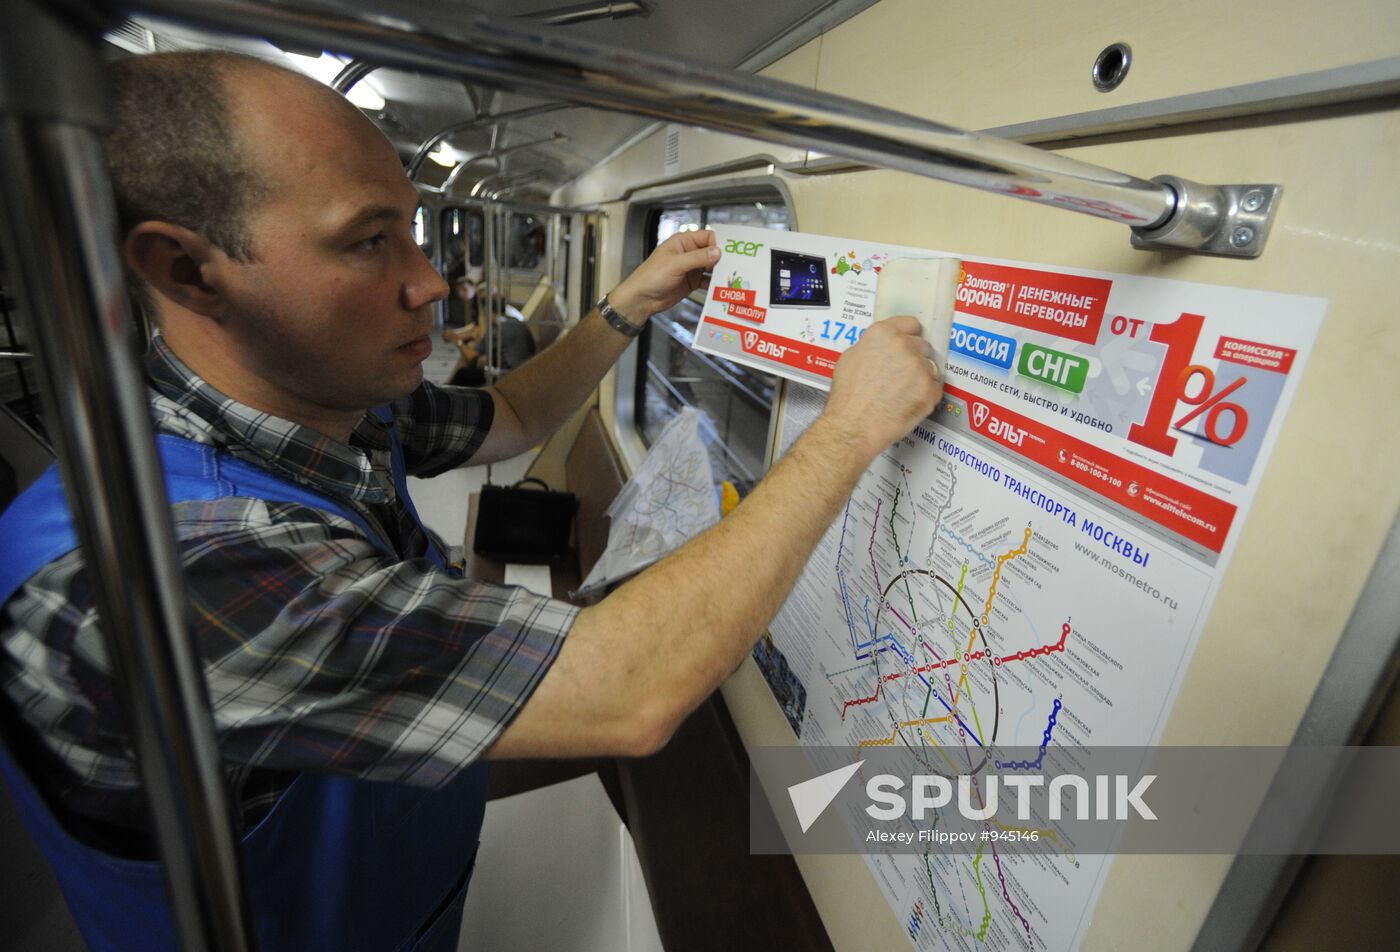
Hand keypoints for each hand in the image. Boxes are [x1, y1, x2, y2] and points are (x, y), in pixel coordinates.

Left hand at [607, 230, 721, 323]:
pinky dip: (714, 284)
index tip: (731, 253)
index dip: (719, 243)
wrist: (642, 299)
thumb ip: (697, 258)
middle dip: (723, 258)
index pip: (708, 236)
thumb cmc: (652, 276)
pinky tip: (721, 288)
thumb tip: (718, 251)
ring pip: (712, 267)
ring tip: (732, 277)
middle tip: (737, 266)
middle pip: (712, 251)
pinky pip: (708, 281)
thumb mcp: (675, 264)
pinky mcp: (692, 282)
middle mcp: (689, 253)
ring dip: (720, 272)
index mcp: (683, 242)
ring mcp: (691, 268)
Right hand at [820, 316, 943, 460]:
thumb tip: (882, 346)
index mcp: (883, 334)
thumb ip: (872, 345)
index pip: (911, 324)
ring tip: (902, 393)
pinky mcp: (930, 389)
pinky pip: (935, 389)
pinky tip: (908, 403)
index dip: (909, 335)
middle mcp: (904, 346)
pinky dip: (925, 396)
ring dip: (921, 378)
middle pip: (923, 346)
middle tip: (901, 375)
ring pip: (930, 368)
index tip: (909, 343)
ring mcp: (920, 368)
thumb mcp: (850, 358)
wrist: (854, 426)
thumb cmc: (848, 398)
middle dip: (915, 359)